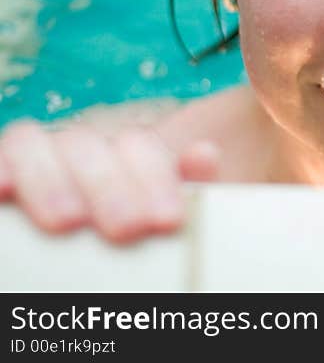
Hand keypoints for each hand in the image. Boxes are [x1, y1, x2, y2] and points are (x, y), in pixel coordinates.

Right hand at [0, 119, 219, 243]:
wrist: (67, 279)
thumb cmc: (132, 244)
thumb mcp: (159, 219)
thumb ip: (187, 190)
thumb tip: (204, 154)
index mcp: (119, 157)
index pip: (137, 146)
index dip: (154, 178)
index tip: (168, 221)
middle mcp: (74, 153)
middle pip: (87, 145)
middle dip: (109, 185)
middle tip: (126, 230)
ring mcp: (34, 164)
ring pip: (32, 142)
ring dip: (50, 179)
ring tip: (67, 222)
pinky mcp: (2, 179)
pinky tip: (3, 193)